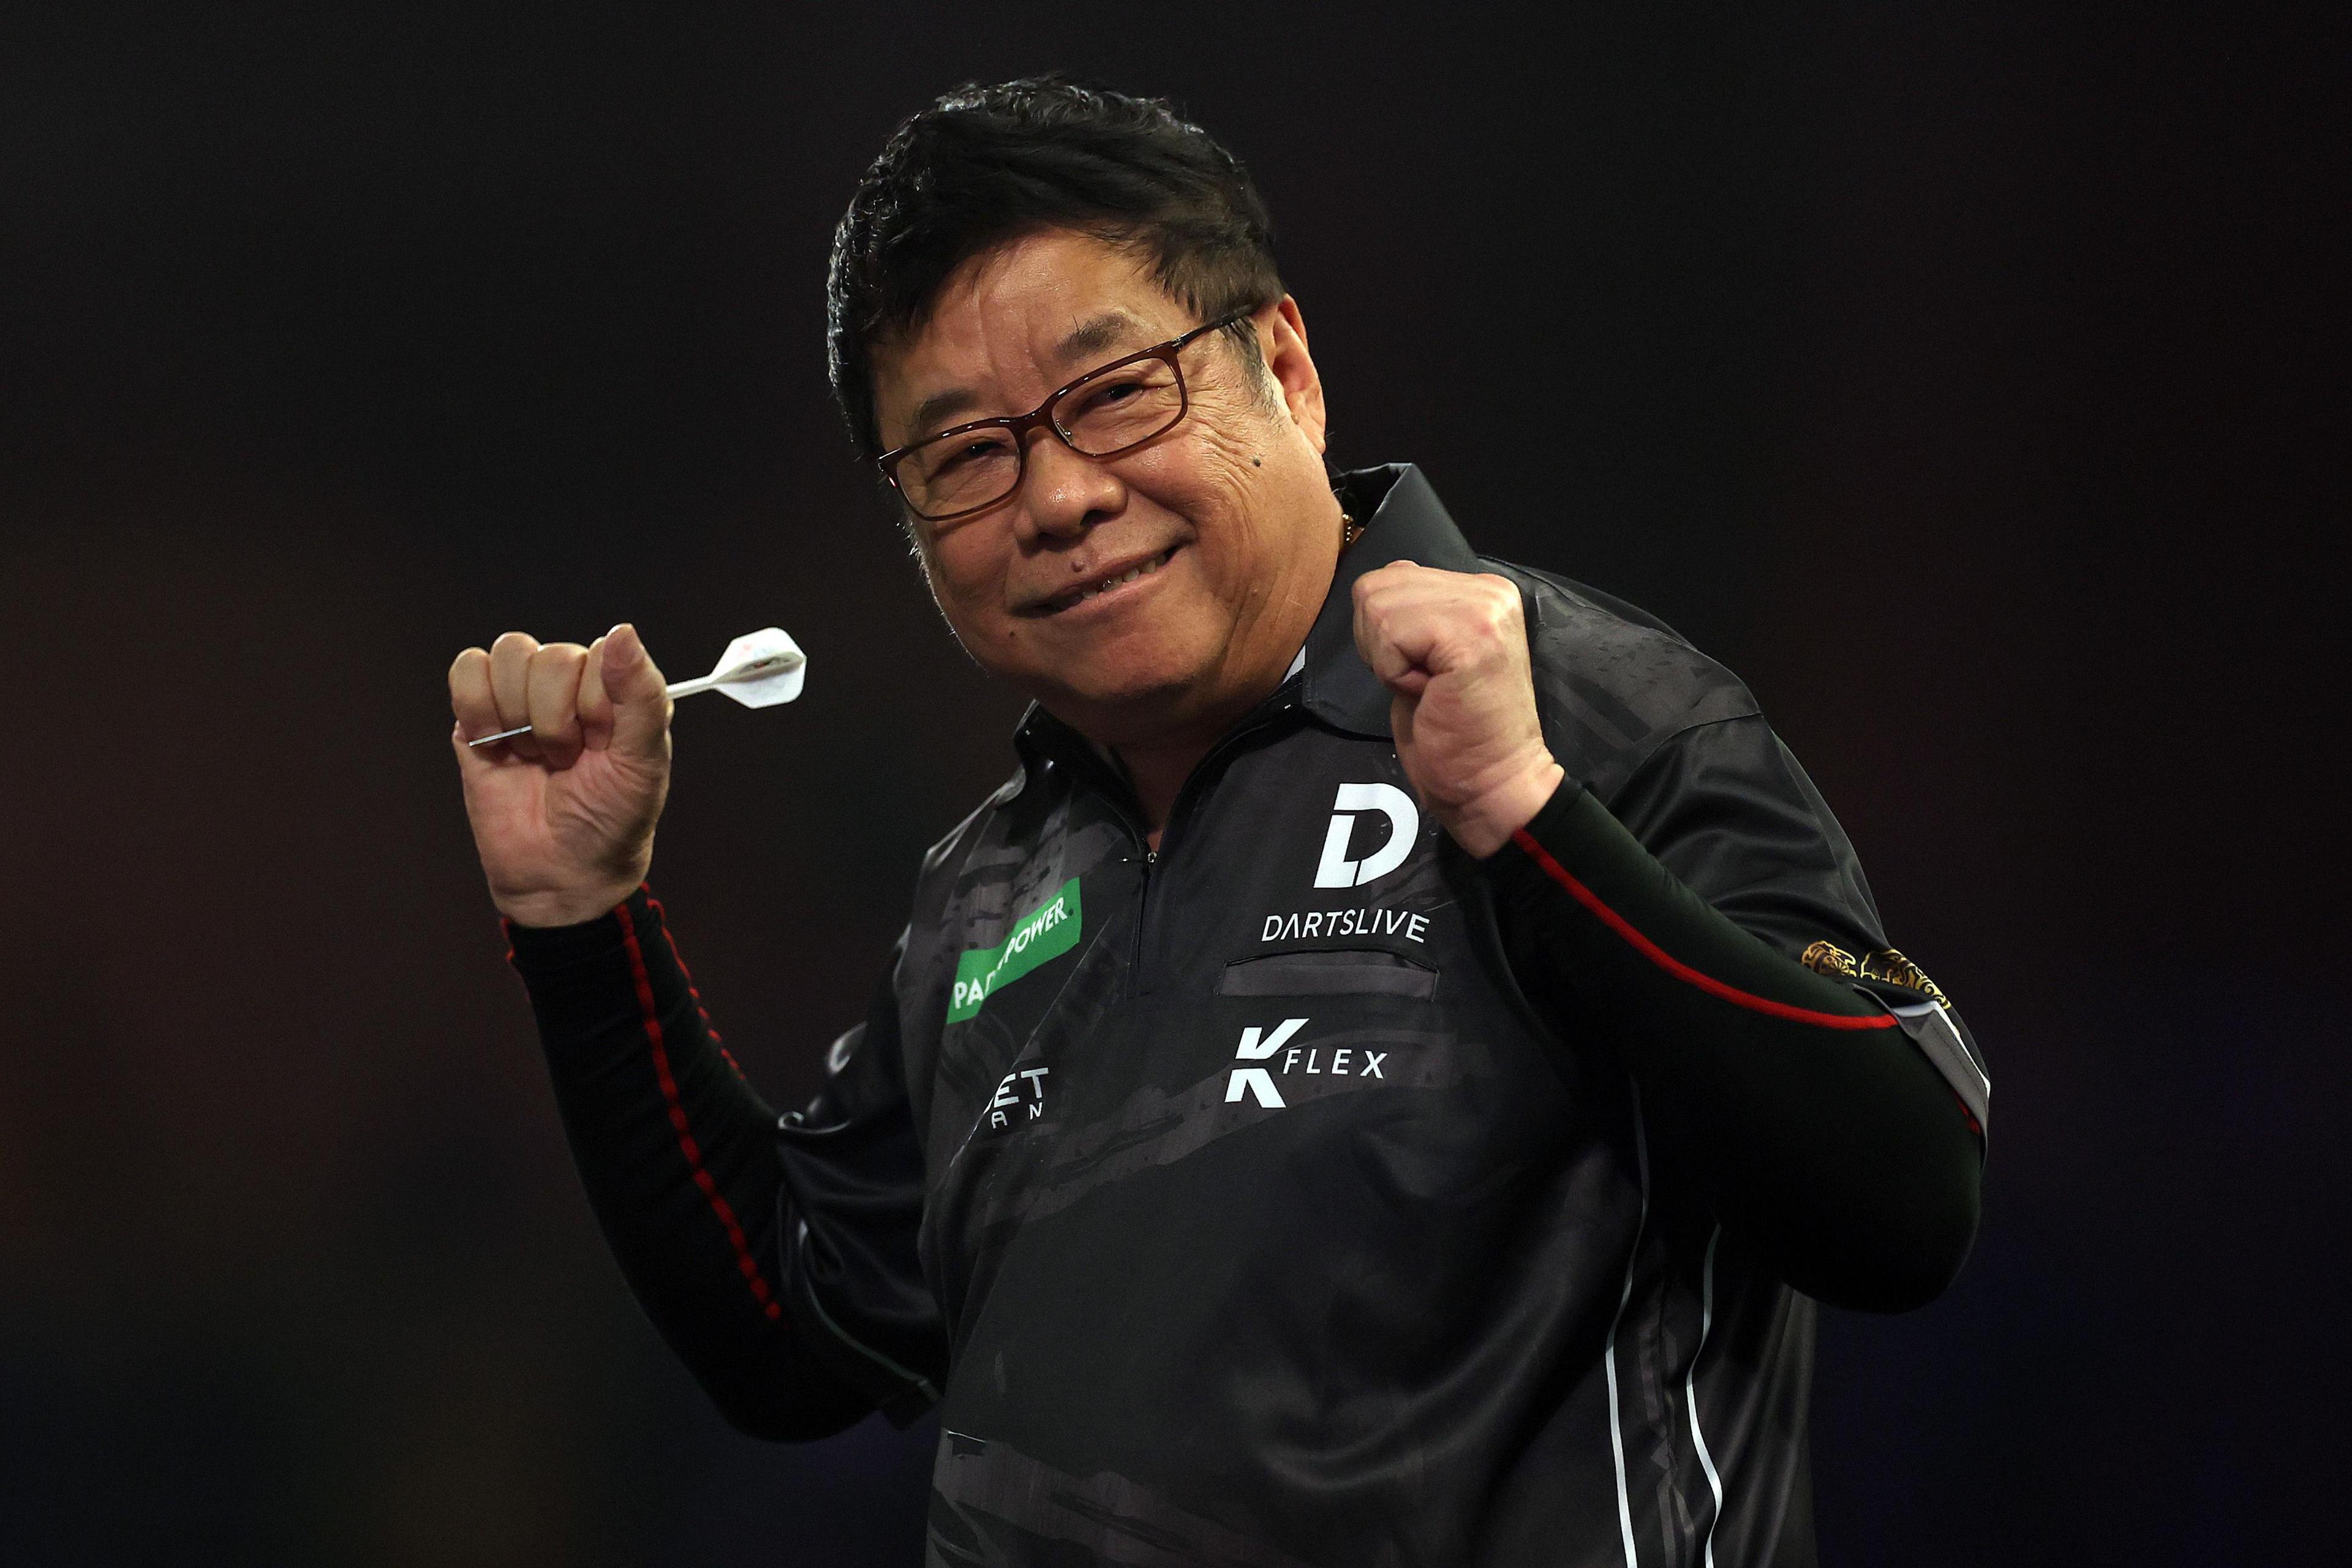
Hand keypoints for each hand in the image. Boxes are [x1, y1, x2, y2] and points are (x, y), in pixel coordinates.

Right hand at [448, 623, 673, 925]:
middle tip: (564, 760)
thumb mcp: (644, 764)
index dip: (593, 703)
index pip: (599, 653)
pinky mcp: (478, 718)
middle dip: (554, 718)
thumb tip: (623, 631)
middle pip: (548, 655)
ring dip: (517, 713)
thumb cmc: (612, 821)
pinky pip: (467, 671)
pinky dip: (476, 705)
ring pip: (508, 654)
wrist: (561, 875)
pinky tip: (494, 743)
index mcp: (616, 690)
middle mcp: (571, 686)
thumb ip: (641, 696)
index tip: (598, 745)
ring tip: (532, 754)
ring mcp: (522, 699)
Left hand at [1351, 564, 1563, 857]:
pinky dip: (1394, 672)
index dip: (1385, 635)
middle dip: (1379, 643)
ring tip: (1430, 687)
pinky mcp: (1471, 633)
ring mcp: (1483, 607)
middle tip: (1424, 683)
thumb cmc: (1454, 734)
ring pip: (1377, 606)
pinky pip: (1389, 633)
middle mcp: (1489, 589)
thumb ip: (1412, 613)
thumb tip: (1378, 585)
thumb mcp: (1425, 656)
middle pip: (1376, 585)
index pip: (1392, 575)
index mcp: (1482, 590)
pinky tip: (1430, 692)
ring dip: (1388, 659)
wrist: (1492, 783)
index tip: (1424, 673)